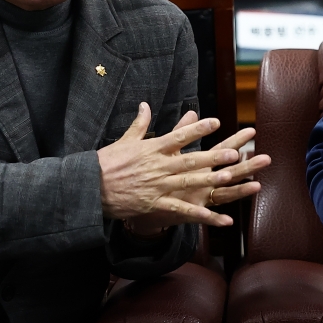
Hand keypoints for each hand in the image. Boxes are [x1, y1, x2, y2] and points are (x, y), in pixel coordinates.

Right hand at [98, 104, 268, 227]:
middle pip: (189, 160)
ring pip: (187, 182)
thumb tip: (145, 105)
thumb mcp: (124, 141)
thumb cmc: (105, 163)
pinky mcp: (154, 203)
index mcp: (151, 149)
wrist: (89, 188)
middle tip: (233, 153)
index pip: (178, 136)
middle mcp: (157, 166)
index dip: (197, 129)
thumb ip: (139, 124)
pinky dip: (199, 215)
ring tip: (229, 177)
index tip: (215, 122)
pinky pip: (180, 209)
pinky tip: (216, 217)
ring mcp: (156, 186)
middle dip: (212, 157)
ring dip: (209, 180)